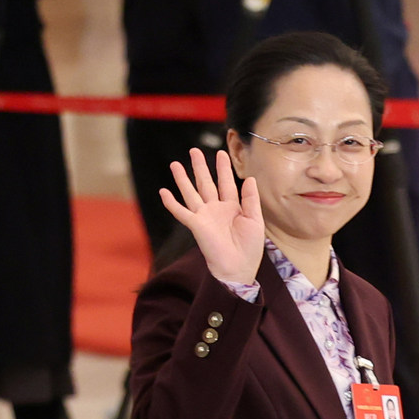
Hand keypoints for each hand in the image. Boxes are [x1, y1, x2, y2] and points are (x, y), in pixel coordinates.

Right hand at [160, 148, 263, 285]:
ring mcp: (204, 216)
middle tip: (194, 151)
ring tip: (175, 164)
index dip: (223, 168)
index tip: (221, 153)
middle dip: (200, 167)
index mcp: (232, 207)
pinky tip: (163, 192)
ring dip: (182, 179)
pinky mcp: (196, 225)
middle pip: (206, 183)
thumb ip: (251, 200)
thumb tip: (250, 178)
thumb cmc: (249, 248)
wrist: (238, 267)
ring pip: (191, 192)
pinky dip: (171, 203)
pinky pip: (181, 212)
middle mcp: (216, 209)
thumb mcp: (255, 220)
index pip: (226, 183)